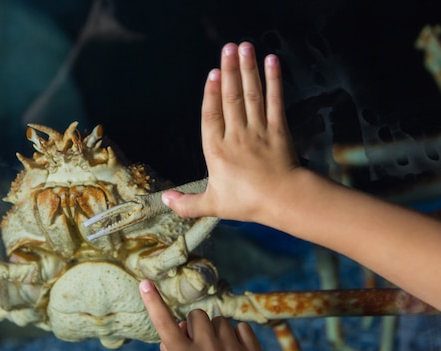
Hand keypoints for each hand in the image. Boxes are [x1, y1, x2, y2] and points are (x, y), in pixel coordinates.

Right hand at [139, 279, 264, 350]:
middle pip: (197, 315)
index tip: (145, 282)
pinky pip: (242, 327)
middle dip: (195, 326)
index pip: (164, 324)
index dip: (153, 302)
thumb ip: (170, 350)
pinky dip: (237, 336)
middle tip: (198, 345)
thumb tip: (178, 321)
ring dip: (216, 332)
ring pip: (219, 320)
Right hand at [162, 42, 299, 223]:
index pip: (211, 115)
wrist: (283, 200)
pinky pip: (275, 101)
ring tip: (244, 47)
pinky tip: (272, 62)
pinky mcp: (279, 129)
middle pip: (231, 97)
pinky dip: (274, 81)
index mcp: (217, 149)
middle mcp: (236, 134)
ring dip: (248, 69)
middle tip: (228, 48)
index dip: (212, 93)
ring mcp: (259, 130)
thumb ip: (187, 202)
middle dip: (230, 71)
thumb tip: (164, 199)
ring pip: (251, 95)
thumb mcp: (212, 205)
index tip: (213, 73)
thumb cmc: (246, 202)